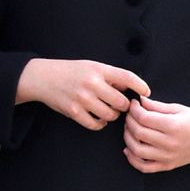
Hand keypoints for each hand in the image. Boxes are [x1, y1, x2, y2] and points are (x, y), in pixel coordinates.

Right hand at [16, 59, 150, 130]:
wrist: (43, 77)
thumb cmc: (72, 71)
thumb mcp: (92, 66)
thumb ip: (111, 76)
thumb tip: (131, 87)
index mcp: (99, 70)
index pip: (127, 77)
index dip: (140, 86)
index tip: (147, 92)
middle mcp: (92, 84)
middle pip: (121, 102)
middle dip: (124, 106)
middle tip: (121, 105)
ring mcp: (82, 99)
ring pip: (110, 115)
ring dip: (113, 115)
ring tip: (109, 110)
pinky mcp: (73, 112)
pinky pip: (95, 124)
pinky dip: (100, 124)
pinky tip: (99, 118)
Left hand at [123, 96, 189, 172]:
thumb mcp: (179, 109)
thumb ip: (157, 106)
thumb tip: (140, 101)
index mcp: (174, 126)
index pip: (144, 118)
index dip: (134, 110)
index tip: (134, 104)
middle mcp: (170, 143)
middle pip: (138, 132)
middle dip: (130, 121)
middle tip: (130, 115)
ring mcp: (168, 156)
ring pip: (137, 150)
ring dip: (128, 138)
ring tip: (130, 129)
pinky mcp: (167, 165)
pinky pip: (144, 167)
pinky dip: (132, 159)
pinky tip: (130, 149)